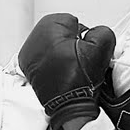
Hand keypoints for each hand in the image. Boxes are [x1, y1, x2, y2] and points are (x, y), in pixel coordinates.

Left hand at [17, 13, 116, 129]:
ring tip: (70, 69)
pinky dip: (53, 65)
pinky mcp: (28, 68)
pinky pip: (45, 59)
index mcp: (48, 27)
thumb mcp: (102, 47)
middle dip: (72, 45)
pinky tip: (61, 74)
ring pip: (53, 46)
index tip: (84, 51)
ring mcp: (28, 54)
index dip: (84, 38)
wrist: (68, 107)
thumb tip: (94, 34)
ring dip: (63, 55)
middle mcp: (33, 39)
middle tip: (78, 61)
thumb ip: (102, 31)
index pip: (73, 22)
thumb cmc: (79, 81)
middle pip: (61, 34)